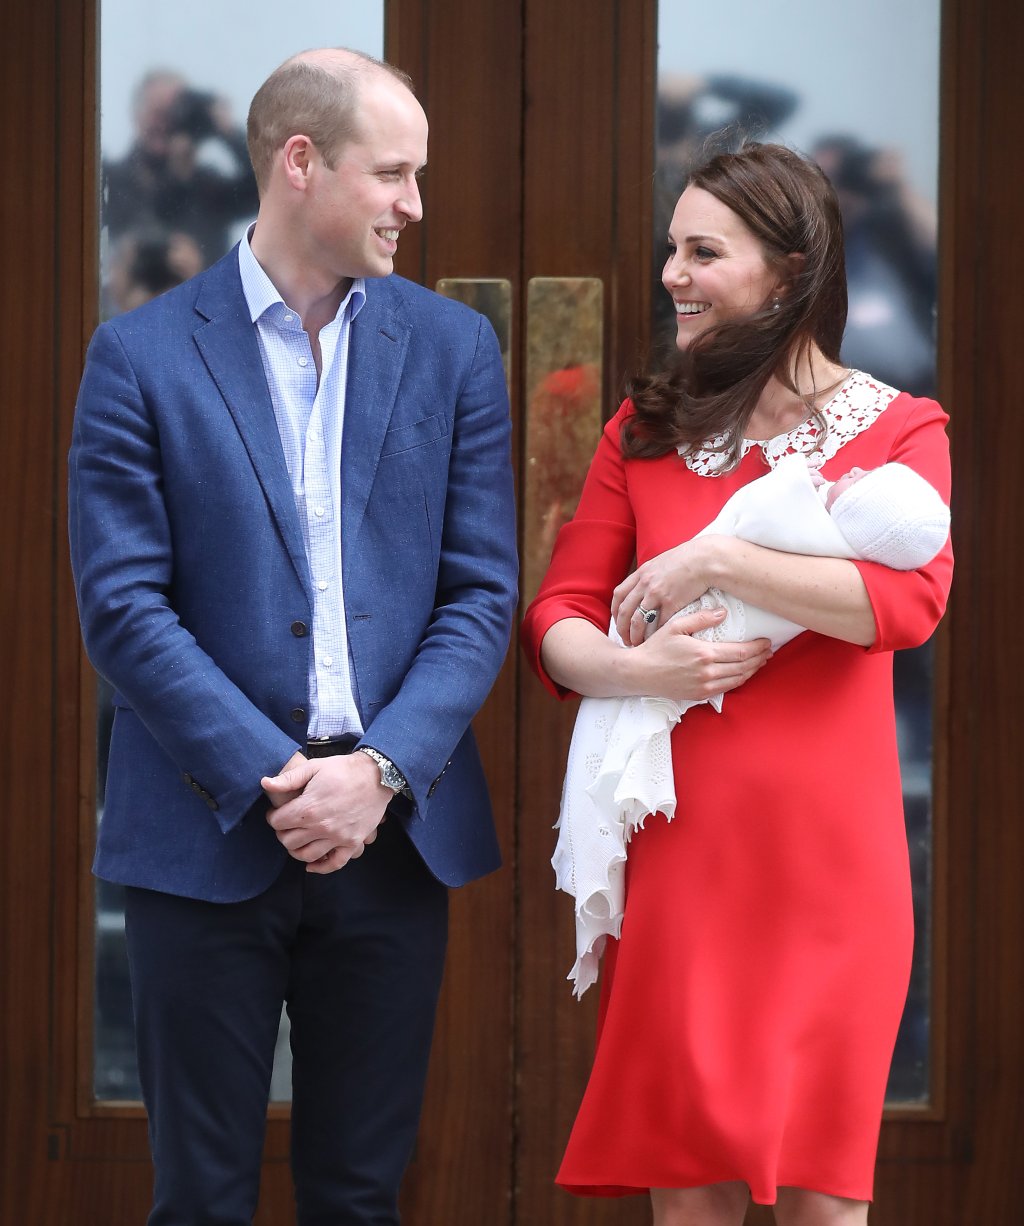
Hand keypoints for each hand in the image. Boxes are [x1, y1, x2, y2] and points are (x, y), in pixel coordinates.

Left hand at [262, 752, 390, 873]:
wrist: (377, 775)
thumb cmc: (343, 769)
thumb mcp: (314, 767)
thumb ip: (288, 779)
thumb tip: (265, 783)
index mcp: (309, 808)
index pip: (277, 822)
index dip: (272, 817)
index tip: (276, 813)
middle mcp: (321, 827)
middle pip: (289, 841)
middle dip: (282, 833)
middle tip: (285, 825)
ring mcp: (338, 837)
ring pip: (307, 855)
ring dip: (296, 850)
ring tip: (297, 839)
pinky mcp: (352, 842)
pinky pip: (334, 863)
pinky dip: (321, 868)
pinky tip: (311, 865)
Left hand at [612, 538, 715, 645]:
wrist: (705, 559)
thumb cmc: (687, 559)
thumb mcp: (661, 562)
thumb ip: (651, 574)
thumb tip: (646, 584)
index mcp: (642, 573)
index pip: (619, 594)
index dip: (615, 610)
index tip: (617, 620)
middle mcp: (645, 584)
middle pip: (624, 610)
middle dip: (621, 627)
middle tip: (624, 638)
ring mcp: (657, 594)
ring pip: (638, 620)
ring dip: (635, 635)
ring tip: (636, 644)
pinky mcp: (671, 603)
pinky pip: (658, 623)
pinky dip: (655, 634)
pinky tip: (655, 641)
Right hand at [630, 606, 771, 703]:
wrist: (639, 673)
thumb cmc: (656, 648)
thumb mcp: (676, 626)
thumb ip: (701, 618)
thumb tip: (723, 612)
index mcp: (704, 654)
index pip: (741, 652)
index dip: (758, 648)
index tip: (766, 641)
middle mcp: (708, 672)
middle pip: (744, 667)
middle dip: (760, 658)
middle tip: (768, 651)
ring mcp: (704, 686)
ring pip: (738, 679)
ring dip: (752, 670)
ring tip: (760, 661)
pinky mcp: (700, 695)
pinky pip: (726, 688)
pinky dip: (739, 680)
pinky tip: (742, 673)